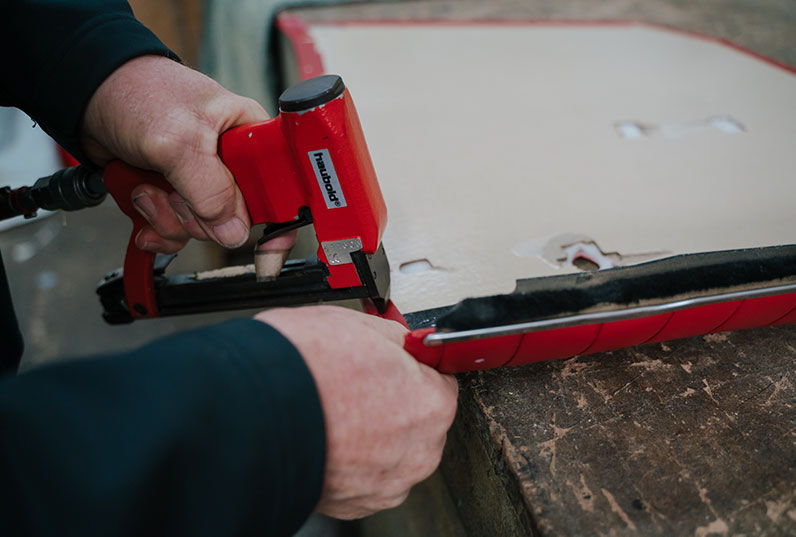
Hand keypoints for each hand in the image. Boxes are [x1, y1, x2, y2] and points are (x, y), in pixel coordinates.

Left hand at [81, 55, 296, 256]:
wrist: (89, 95)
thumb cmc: (138, 92)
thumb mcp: (181, 140)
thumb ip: (210, 188)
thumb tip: (235, 230)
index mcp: (250, 138)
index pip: (282, 187)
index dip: (277, 219)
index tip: (266, 248)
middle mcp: (231, 162)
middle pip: (238, 219)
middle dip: (200, 216)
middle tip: (177, 192)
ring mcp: (202, 181)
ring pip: (203, 228)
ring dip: (169, 218)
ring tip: (149, 188)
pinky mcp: (177, 193)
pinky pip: (177, 230)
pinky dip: (155, 225)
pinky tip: (141, 202)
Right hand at [255, 306, 457, 518]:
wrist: (247, 411)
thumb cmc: (304, 368)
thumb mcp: (363, 326)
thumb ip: (397, 340)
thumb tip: (403, 342)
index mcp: (431, 406)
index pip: (440, 382)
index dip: (412, 368)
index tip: (394, 364)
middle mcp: (417, 454)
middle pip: (418, 422)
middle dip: (394, 403)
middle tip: (356, 383)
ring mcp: (383, 485)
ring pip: (390, 453)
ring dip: (371, 435)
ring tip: (334, 408)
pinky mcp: (351, 505)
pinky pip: (362, 477)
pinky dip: (348, 460)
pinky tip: (325, 433)